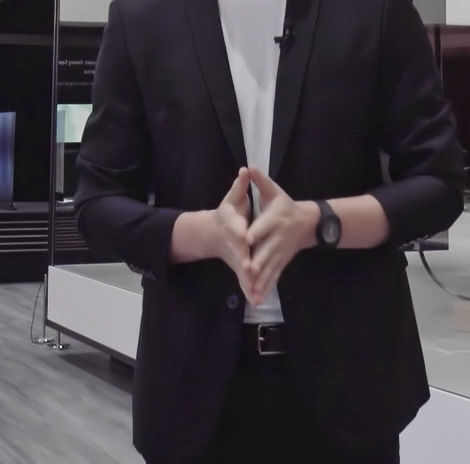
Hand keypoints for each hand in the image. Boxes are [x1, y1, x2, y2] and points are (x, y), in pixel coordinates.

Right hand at [209, 168, 255, 302]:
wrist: (212, 234)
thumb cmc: (226, 214)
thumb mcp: (232, 198)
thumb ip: (240, 186)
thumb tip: (245, 169)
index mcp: (232, 226)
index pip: (237, 230)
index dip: (241, 233)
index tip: (246, 238)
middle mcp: (234, 245)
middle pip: (239, 254)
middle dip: (244, 262)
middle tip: (250, 270)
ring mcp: (236, 259)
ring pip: (243, 272)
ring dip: (248, 283)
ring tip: (256, 295)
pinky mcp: (240, 268)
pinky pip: (246, 281)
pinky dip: (250, 291)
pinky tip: (257, 301)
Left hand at [245, 169, 317, 307]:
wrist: (308, 223)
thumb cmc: (287, 205)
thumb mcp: (275, 191)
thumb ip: (261, 181)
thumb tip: (249, 166)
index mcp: (275, 220)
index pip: (264, 226)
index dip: (256, 232)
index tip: (246, 239)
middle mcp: (278, 238)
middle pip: (266, 251)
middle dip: (258, 261)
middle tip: (248, 270)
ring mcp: (280, 253)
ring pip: (269, 267)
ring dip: (261, 280)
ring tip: (251, 292)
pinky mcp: (281, 263)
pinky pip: (273, 277)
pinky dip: (265, 288)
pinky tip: (256, 299)